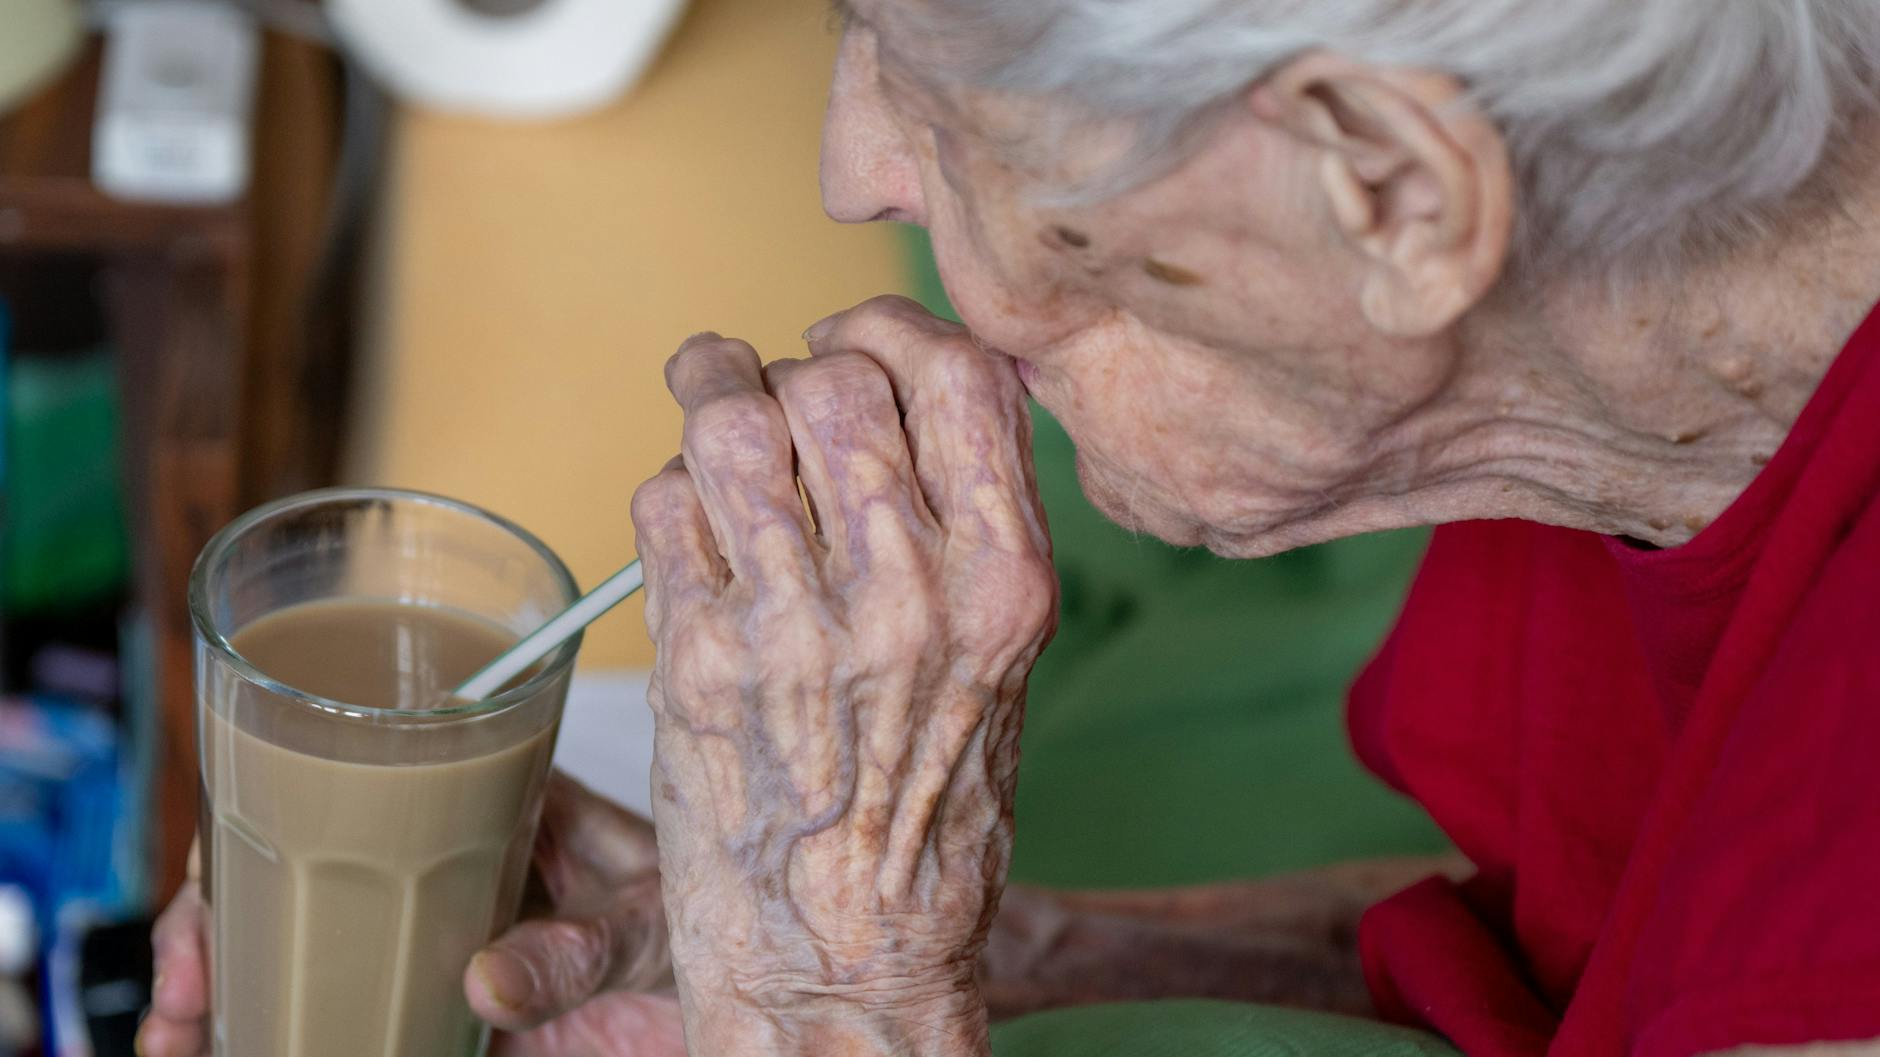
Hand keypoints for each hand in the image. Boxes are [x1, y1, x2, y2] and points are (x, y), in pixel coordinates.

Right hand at [138, 773, 684, 1056]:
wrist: (746, 998)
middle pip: (297, 875)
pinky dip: (286, 1037)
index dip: (256, 827)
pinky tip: (231, 1054)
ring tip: (183, 1047)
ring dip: (232, 1000)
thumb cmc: (713, 918)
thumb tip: (485, 979)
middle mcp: (445, 863)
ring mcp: (436, 940)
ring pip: (305, 955)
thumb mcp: (653, 921)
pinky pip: (351, 1021)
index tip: (209, 893)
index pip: (349, 782)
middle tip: (178, 998)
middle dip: (214, 933)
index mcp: (490, 800)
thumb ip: (581, 948)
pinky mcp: (447, 1014)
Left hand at [631, 296, 1057, 1055]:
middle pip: (836, 378)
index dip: (894, 325)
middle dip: (793, 363)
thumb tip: (895, 382)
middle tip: (775, 388)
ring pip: (734, 420)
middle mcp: (910, 598)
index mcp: (1006, 587)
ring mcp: (798, 629)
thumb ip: (966, 524)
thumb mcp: (998, 664)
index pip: (962, 375)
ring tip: (709, 398)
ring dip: (711, 389)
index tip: (854, 338)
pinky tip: (691, 521)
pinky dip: (670, 491)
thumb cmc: (929, 809)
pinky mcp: (698, 664)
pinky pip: (664, 505)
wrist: (851, 958)